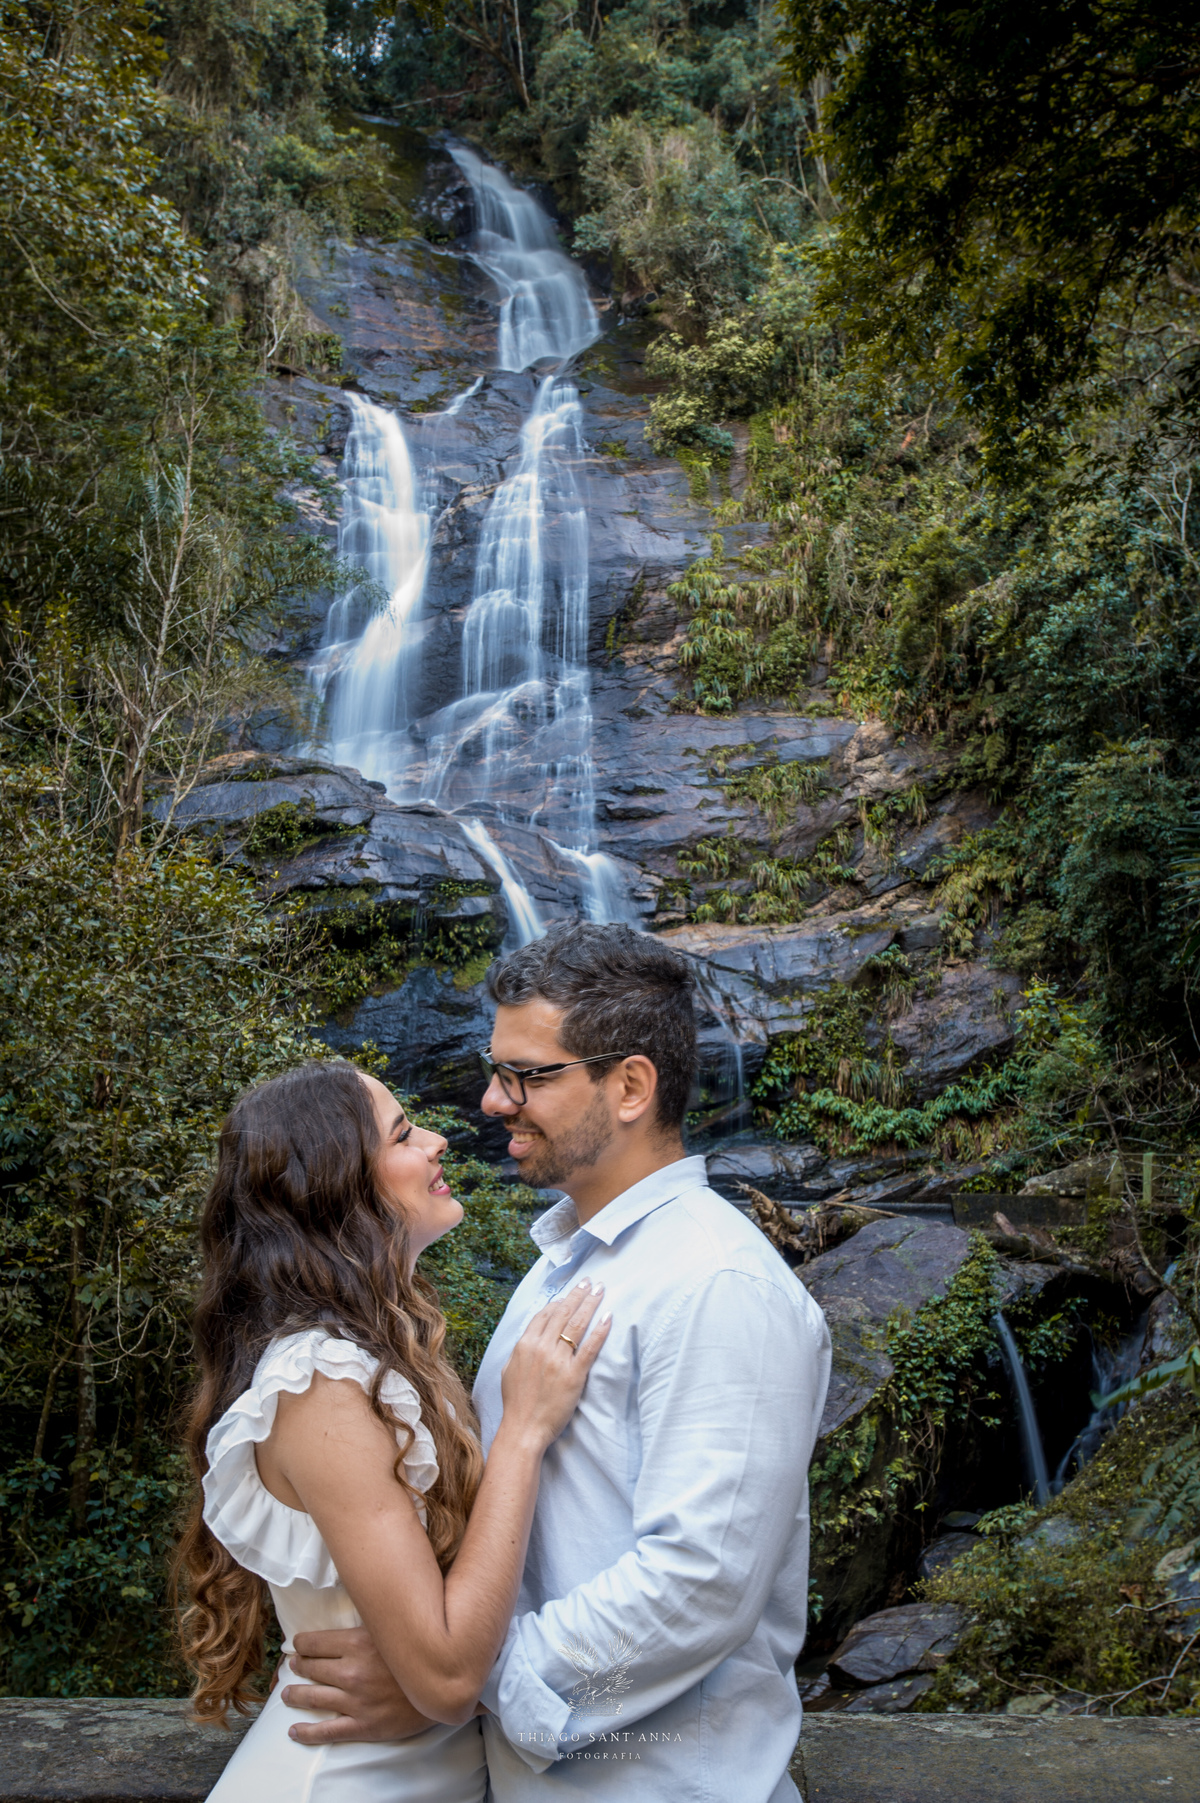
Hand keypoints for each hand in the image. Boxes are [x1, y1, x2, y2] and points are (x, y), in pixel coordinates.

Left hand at [281, 1626, 436, 1743]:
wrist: (446, 1687)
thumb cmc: (420, 1652)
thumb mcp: (393, 1628)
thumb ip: (371, 1620)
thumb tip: (358, 1598)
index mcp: (357, 1644)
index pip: (315, 1643)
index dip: (302, 1644)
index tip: (297, 1645)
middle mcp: (351, 1672)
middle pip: (312, 1668)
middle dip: (298, 1667)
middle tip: (291, 1666)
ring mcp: (355, 1701)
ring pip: (313, 1698)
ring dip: (295, 1695)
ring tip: (286, 1694)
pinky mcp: (362, 1725)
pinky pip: (326, 1731)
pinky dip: (306, 1732)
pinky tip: (293, 1731)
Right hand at [500, 1279, 609, 1447]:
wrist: (523, 1429)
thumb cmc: (516, 1403)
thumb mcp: (509, 1370)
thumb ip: (520, 1351)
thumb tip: (529, 1338)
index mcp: (525, 1345)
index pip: (545, 1314)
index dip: (559, 1301)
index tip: (570, 1294)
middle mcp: (541, 1348)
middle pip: (563, 1313)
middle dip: (578, 1294)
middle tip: (590, 1281)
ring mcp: (558, 1360)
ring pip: (577, 1324)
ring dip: (590, 1304)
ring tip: (600, 1290)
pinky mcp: (574, 1375)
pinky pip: (590, 1348)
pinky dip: (600, 1330)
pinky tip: (608, 1317)